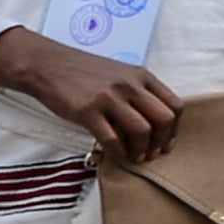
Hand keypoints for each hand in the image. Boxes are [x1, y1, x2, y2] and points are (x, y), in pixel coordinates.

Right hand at [0, 27, 182, 161]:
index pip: (174, 105)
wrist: (49, 65)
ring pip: (142, 131)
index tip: (166, 143)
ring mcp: (109, 98)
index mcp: (141, 76)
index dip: (174, 130)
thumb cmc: (83, 72)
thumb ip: (138, 92)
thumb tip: (151, 121)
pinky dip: (118, 152)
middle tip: (152, 154)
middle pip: (163, 119)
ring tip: (136, 157)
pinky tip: (116, 155)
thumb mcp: (119, 74)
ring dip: (142, 150)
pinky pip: (112, 138)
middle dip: (161, 143)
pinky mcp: (88, 111)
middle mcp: (130, 86)